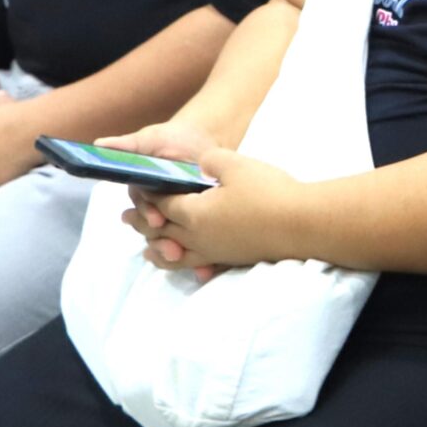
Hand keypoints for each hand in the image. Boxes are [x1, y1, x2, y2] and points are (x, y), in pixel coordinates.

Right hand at [102, 120, 224, 276]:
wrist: (204, 141)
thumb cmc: (171, 140)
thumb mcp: (149, 141)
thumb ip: (126, 147)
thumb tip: (98, 145)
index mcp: (144, 195)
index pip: (141, 211)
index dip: (147, 217)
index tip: (157, 220)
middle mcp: (159, 211)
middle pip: (155, 234)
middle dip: (161, 243)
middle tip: (173, 250)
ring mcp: (180, 220)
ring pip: (173, 243)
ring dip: (177, 257)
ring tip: (185, 260)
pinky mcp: (200, 227)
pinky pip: (199, 248)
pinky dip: (201, 262)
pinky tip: (205, 272)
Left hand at [120, 147, 299, 276]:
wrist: (301, 224)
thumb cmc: (268, 192)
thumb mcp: (235, 164)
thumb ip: (209, 161)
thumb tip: (198, 164)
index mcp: (194, 213)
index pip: (162, 204)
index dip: (148, 195)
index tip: (137, 189)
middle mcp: (198, 237)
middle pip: (161, 231)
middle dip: (142, 223)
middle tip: (124, 219)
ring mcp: (214, 251)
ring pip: (175, 255)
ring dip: (157, 251)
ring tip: (145, 250)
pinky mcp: (231, 259)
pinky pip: (196, 265)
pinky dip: (182, 264)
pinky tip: (186, 264)